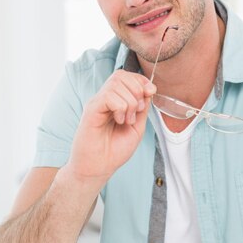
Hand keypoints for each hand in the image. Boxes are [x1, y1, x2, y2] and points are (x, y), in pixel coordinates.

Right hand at [67, 70, 155, 184]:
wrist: (99, 167)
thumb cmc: (115, 150)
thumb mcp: (137, 127)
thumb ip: (142, 108)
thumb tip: (149, 90)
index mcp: (115, 100)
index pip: (127, 77)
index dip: (141, 80)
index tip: (151, 92)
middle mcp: (105, 98)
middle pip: (121, 75)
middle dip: (137, 90)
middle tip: (137, 111)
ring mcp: (97, 103)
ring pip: (116, 84)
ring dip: (130, 102)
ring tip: (127, 120)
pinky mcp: (91, 109)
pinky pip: (108, 96)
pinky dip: (120, 107)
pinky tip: (119, 121)